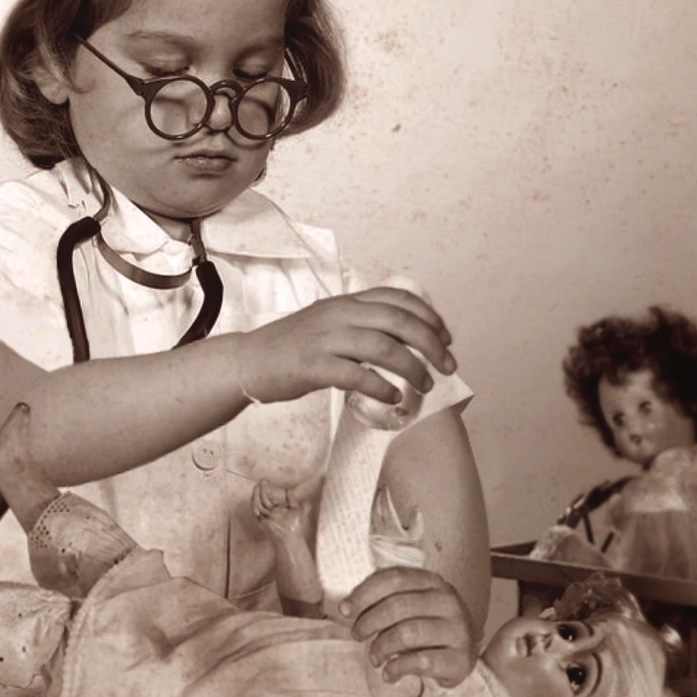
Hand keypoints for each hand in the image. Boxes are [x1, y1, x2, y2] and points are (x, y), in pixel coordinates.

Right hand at [234, 289, 454, 405]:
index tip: (446, 336)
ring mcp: (325, 339)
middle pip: (397, 321)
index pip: (397, 299)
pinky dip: (381, 387)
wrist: (249, 361)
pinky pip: (356, 374)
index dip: (428, 316)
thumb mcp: (329, 324)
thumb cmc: (292, 348)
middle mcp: (338, 315)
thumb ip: (361, 325)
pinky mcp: (313, 366)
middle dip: (430, 344)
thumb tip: (404, 342)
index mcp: (345, 303)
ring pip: (382, 346)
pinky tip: (392, 397)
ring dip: (411, 367)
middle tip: (447, 366)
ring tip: (425, 385)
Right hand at [251, 480, 308, 541]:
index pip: (270, 499)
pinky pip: (255, 512)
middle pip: (264, 500)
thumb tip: (288, 489)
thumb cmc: (295, 525)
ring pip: (258, 504)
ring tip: (257, 485)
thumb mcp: (295, 508)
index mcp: (277, 511)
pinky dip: (254, 504)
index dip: (268, 491)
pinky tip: (254, 496)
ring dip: (257, 495)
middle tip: (262, 481)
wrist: (291, 535)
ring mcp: (265, 517)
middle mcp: (270, 513)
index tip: (267, 483)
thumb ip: (291, 498)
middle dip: (262, 490)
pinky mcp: (261, 521)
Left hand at [342, 567, 475, 687]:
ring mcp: (457, 629)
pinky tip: (389, 673)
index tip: (345, 609)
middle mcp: (448, 601)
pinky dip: (396, 668)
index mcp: (432, 581)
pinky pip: (419, 661)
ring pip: (407, 634)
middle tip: (357, 635)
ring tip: (374, 657)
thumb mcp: (411, 605)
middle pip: (397, 606)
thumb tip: (346, 607)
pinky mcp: (460, 658)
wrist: (463, 655)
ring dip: (380, 647)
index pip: (394, 578)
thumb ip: (384, 600)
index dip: (365, 592)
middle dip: (368, 622)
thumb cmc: (427, 626)